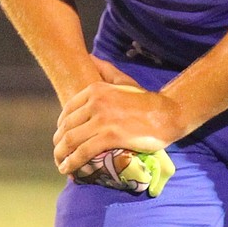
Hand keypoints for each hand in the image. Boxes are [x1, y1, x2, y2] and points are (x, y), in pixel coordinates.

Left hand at [53, 71, 186, 174]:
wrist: (168, 114)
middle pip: (66, 126)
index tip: (62, 138)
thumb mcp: (124, 81)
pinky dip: (72, 162)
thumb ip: (105, 70)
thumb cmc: (146, 100)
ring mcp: (102, 120)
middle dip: (59, 143)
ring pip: (71, 140)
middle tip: (59, 154)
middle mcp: (96, 103)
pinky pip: (84, 152)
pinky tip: (69, 169)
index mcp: (96, 90)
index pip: (67, 110)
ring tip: (61, 165)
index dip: (60, 127)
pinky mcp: (110, 137)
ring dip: (61, 155)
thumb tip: (89, 57)